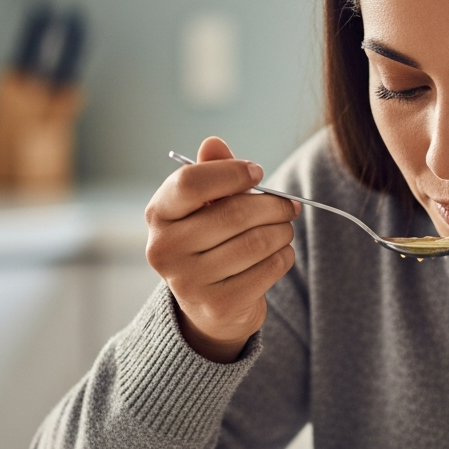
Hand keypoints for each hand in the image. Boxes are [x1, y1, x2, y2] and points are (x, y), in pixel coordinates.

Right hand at [145, 136, 300, 361]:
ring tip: (285, 228)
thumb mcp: (205, 205)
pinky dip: (284, 255)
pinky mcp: (219, 305)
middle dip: (272, 205)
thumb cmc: (209, 241)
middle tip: (289, 205)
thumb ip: (211, 172)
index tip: (258, 173)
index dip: (231, 173)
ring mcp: (189, 281)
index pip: (191, 182)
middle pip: (233, 213)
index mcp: (159, 215)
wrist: (209, 305)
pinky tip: (280, 252)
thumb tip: (214, 143)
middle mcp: (165, 249)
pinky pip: (269, 268)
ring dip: (282, 231)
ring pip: (256, 242)